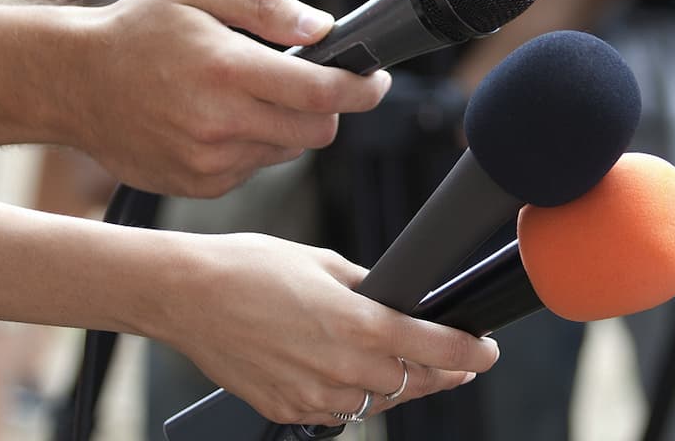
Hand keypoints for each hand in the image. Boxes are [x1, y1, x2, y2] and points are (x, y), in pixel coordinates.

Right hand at [55, 0, 391, 197]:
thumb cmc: (138, 29)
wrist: (70, 82)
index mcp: (227, 69)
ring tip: (242, 96)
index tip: (376, 82)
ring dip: (284, 127)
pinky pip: (252, 169)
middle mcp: (220, 122)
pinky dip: (251, 146)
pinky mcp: (198, 184)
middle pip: (316, 132)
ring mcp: (208, 161)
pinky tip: (216, 121)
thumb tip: (324, 27)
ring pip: (286, 152)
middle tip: (308, 83)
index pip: (322, 93)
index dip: (362, 89)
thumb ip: (267, 6)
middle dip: (326, 108)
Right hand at [151, 235, 497, 424]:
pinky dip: (348, 395)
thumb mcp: (323, 263)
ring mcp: (316, 395)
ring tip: (393, 363)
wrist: (187, 296)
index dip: (473, 353)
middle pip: (416, 384)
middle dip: (442, 373)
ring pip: (377, 402)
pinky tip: (344, 373)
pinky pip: (336, 411)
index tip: (487, 351)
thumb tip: (397, 299)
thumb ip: (369, 288)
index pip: (439, 349)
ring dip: (392, 385)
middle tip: (458, 363)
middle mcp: (344, 366)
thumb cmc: (250, 269)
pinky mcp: (288, 409)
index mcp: (361, 324)